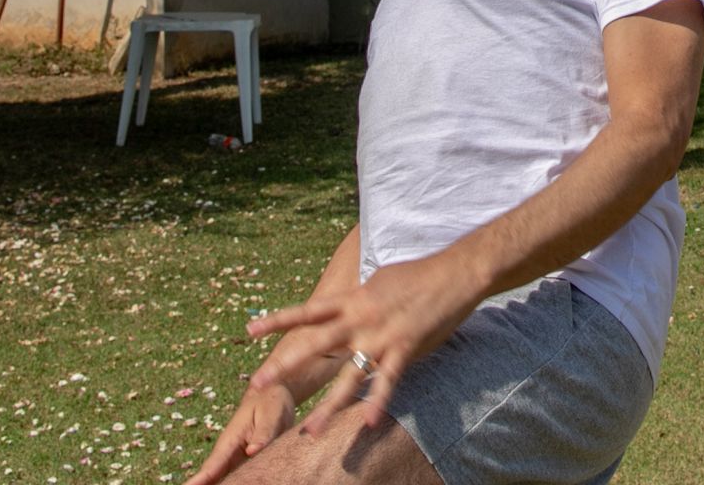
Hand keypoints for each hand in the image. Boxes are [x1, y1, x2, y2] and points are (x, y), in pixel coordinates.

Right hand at [184, 381, 298, 484]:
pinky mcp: (246, 462)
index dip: (199, 481)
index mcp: (230, 441)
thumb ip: (263, 434)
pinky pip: (239, 476)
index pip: (212, 466)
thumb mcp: (271, 415)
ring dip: (219, 484)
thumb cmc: (270, 402)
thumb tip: (252, 452)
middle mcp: (229, 453)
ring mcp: (236, 459)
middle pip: (213, 477)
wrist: (271, 394)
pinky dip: (235, 481)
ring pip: (224, 478)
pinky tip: (237, 483)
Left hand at [245, 252, 482, 434]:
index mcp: (353, 299)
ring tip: (309, 431)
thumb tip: (351, 300)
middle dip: (285, 365)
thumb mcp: (380, 280)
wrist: (454, 272)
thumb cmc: (420, 274)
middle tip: (256, 384)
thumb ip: (360, 297)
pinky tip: (367, 424)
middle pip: (315, 344)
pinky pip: (387, 382)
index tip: (248, 331)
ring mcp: (381, 336)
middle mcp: (360, 319)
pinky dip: (378, 404)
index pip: (308, 312)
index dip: (277, 320)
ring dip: (328, 406)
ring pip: (348, 377)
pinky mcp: (404, 349)